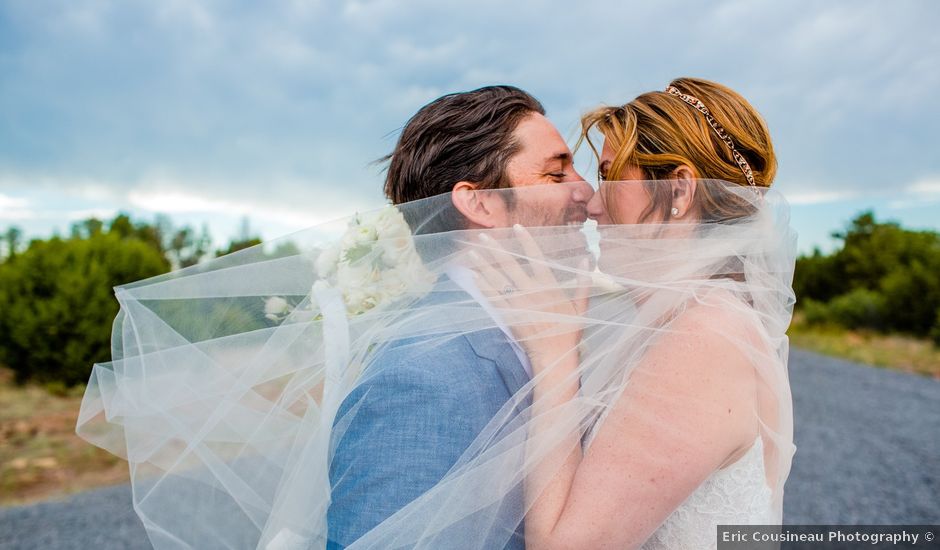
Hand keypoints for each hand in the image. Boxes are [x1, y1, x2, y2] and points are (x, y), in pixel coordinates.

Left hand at [470, 224, 591, 370]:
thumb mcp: (581, 306)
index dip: (525, 241)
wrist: (554, 354)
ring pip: (498, 279)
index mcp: (548, 285)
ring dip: (484, 265)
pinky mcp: (508, 315)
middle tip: (484, 236)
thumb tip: (586, 259)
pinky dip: (483, 286)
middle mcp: (531, 290)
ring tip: (473, 253)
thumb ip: (582, 282)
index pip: (535, 257)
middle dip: (496, 249)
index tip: (516, 227)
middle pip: (510, 265)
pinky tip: (475, 277)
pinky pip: (493, 297)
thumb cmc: (568, 331)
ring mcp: (517, 302)